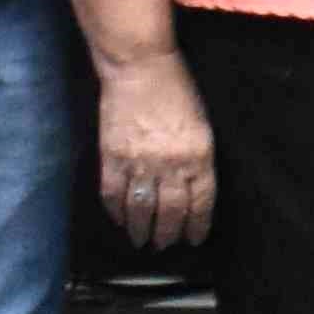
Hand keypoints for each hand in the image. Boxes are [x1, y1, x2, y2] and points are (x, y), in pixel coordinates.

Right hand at [93, 48, 216, 246]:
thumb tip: (193, 188)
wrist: (140, 67)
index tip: (195, 238)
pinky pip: (113, 194)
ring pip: (141, 209)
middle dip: (168, 234)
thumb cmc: (176, 90)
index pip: (201, 202)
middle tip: (165, 245)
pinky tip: (119, 220)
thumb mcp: (201, 124)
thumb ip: (198, 158)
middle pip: (171, 212)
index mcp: (199, 155)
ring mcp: (140, 162)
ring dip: (141, 230)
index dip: (198, 225)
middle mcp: (171, 164)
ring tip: (142, 240)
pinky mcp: (112, 157)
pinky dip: (116, 211)